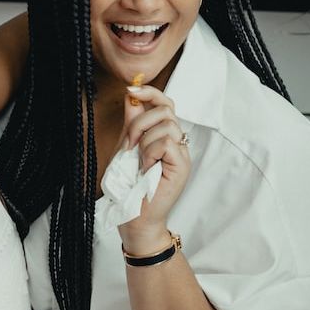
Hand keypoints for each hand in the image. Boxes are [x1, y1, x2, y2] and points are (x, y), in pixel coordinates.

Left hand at [117, 83, 191, 253]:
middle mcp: (178, 143)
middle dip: (140, 122)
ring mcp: (182, 154)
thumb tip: (132, 95)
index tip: (131, 90)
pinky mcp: (182, 166)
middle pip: (166, 109)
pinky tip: (146, 167)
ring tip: (139, 161)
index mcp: (166, 136)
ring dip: (144, 141)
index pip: (166, 103)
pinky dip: (150, 153)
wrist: (135, 219)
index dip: (150, 93)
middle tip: (129, 145)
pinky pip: (166, 143)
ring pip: (166, 125)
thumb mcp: (126, 147)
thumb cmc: (130, 189)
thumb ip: (131, 122)